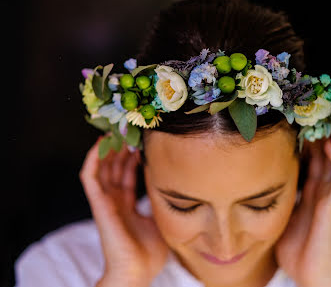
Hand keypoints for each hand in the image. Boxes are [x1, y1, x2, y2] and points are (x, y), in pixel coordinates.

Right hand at [79, 135, 168, 286]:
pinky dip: (92, 161)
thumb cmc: (149, 252)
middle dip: (121, 148)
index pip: (125, 175)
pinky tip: (100, 144)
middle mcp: (114, 201)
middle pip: (114, 168)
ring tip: (117, 130)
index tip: (141, 141)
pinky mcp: (99, 205)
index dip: (131, 158)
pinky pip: (90, 179)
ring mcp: (105, 202)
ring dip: (107, 149)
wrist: (138, 272)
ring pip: (102, 168)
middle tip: (130, 129)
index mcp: (126, 205)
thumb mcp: (158, 220)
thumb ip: (158, 203)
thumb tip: (169, 188)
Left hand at [274, 125, 330, 286]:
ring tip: (327, 123)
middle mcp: (322, 192)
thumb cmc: (295, 250)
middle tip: (314, 116)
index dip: (309, 143)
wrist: (308, 275)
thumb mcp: (282, 217)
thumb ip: (279, 200)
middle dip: (323, 136)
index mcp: (310, 194)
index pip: (313, 162)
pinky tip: (329, 145)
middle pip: (328, 157)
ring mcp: (329, 198)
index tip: (298, 124)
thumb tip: (263, 187)